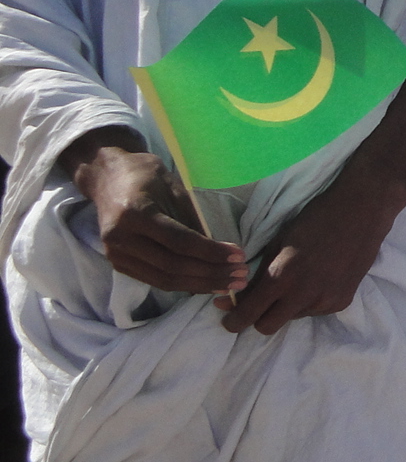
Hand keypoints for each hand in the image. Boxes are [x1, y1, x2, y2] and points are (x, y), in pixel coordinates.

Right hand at [60, 127, 247, 293]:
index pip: (179, 242)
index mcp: (135, 214)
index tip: (239, 256)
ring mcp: (116, 255)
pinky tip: (206, 284)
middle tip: (241, 276)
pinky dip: (183, 284)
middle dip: (211, 273)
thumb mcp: (174, 187)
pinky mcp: (118, 264)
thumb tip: (220, 248)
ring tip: (230, 285)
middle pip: (172, 266)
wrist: (107, 178)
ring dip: (200, 285)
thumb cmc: (145, 176)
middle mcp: (121, 239)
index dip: (211, 252)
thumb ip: (193, 218)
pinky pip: (155, 280)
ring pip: (164, 279)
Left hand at [221, 76, 405, 333]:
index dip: (233, 321)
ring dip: (287, 306)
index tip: (229, 319)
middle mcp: (302, 296)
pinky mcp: (342, 301)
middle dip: (258, 318)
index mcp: (281, 278)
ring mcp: (325, 301)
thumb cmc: (315, 218)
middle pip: (267, 327)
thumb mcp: (279, 241)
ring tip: (298, 279)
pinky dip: (310, 300)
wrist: (362, 210)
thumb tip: (239, 294)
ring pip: (293, 317)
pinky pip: (315, 310)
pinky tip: (319, 278)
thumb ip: (260, 271)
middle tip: (259, 302)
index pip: (247, 315)